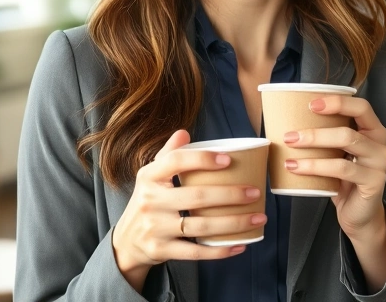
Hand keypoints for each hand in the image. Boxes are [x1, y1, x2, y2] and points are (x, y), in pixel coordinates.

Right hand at [111, 130, 266, 290]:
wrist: (126, 242)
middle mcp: (150, 201)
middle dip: (231, 195)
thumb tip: (184, 132)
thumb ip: (168, 155)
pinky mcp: (161, 250)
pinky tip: (241, 245)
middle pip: (196, 196)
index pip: (175, 161)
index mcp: (149, 177)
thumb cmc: (148, 202)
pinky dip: (220, 251)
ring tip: (258, 218)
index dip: (202, 159)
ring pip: (201, 226)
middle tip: (256, 192)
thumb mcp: (150, 177)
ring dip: (234, 223)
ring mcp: (155, 228)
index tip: (228, 160)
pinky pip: (196, 252)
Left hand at [282, 96, 385, 238]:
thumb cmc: (343, 179)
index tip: (311, 104)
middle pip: (349, 129)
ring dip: (313, 146)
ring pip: (346, 144)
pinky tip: (297, 168)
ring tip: (290, 149)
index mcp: (372, 130)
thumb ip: (326, 137)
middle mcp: (380, 144)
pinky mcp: (374, 182)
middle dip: (316, 131)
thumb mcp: (336, 153)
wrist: (358, 214)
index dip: (338, 102)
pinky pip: (342, 169)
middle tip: (290, 136)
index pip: (361, 107)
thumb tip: (288, 120)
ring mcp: (379, 163)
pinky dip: (316, 167)